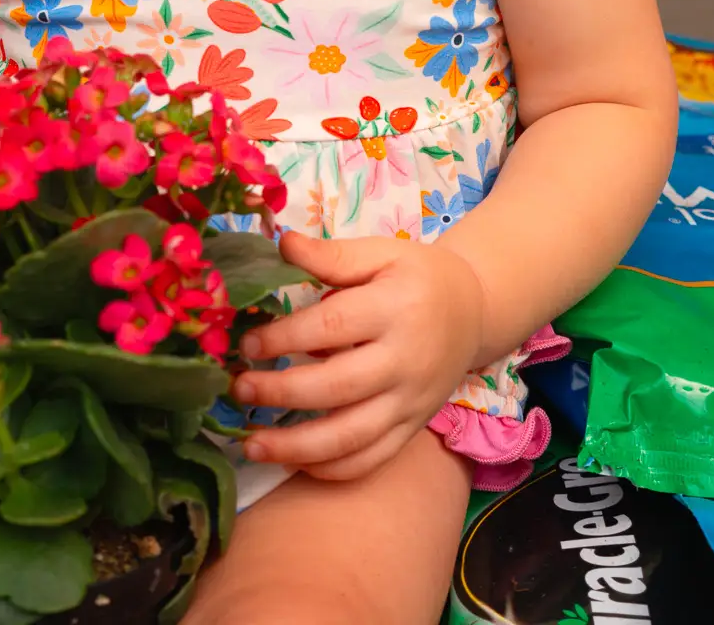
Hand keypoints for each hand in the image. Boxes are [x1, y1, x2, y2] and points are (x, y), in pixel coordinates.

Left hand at [232, 231, 484, 482]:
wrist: (474, 311)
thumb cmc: (417, 276)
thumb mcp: (381, 253)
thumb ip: (332, 255)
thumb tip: (281, 242)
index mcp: (396, 308)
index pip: (334, 327)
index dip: (286, 338)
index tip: (248, 343)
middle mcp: (405, 361)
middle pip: (338, 388)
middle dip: (282, 393)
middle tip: (238, 389)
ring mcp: (410, 402)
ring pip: (352, 438)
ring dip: (297, 448)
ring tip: (252, 444)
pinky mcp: (412, 427)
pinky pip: (372, 460)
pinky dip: (331, 470)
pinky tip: (294, 462)